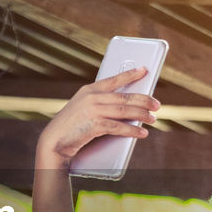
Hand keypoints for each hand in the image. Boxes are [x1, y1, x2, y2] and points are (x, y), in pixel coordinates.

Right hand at [36, 68, 159, 167]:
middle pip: (124, 97)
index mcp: (89, 90)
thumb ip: (100, 104)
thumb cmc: (71, 126)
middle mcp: (92, 97)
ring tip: (152, 118)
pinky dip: (132, 130)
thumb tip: (126, 108)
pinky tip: (141, 133)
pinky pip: (119, 127)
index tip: (144, 70)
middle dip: (144, 100)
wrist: (54, 141)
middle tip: (157, 104)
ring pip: (125, 111)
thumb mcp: (83, 108)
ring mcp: (93, 110)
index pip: (114, 79)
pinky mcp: (94, 125)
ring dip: (142, 115)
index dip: (130, 74)